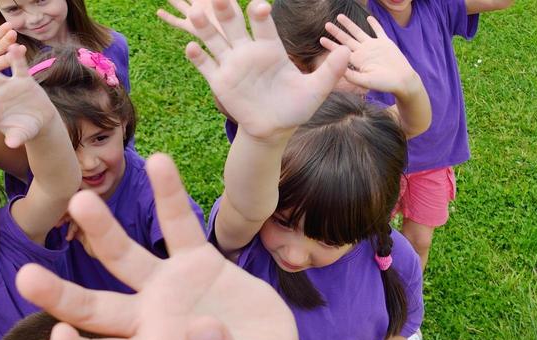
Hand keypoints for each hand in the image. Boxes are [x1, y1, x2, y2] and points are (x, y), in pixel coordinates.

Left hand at [16, 154, 296, 339]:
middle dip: (59, 294)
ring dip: (101, 230)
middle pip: (93, 308)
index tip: (57, 339)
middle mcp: (147, 322)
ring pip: (123, 257)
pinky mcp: (198, 262)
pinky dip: (170, 195)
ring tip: (80, 201)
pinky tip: (158, 161)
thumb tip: (203, 331)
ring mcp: (168, 289)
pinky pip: (179, 225)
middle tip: (26, 276)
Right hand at [159, 0, 348, 139]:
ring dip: (206, 27)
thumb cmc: (296, 107)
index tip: (260, 6)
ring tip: (197, 13)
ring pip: (216, 40)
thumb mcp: (316, 91)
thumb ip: (330, 71)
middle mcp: (249, 52)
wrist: (274, 129)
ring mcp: (232, 65)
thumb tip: (346, 50)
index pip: (264, 26)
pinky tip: (190, 47)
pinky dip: (197, 57)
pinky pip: (205, 66)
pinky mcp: (220, 82)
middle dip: (227, 10)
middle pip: (235, 25)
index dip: (260, 15)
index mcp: (271, 49)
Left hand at [322, 14, 423, 97]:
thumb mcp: (365, 81)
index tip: (321, 39)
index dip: (331, 45)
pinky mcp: (385, 42)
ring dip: (350, 25)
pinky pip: (379, 30)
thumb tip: (340, 69)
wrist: (401, 81)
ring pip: (359, 32)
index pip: (341, 51)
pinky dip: (374, 24)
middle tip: (326, 24)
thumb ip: (352, 75)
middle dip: (337, 32)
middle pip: (347, 39)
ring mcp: (374, 46)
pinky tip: (368, 17)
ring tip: (339, 17)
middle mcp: (363, 52)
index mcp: (357, 61)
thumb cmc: (384, 84)